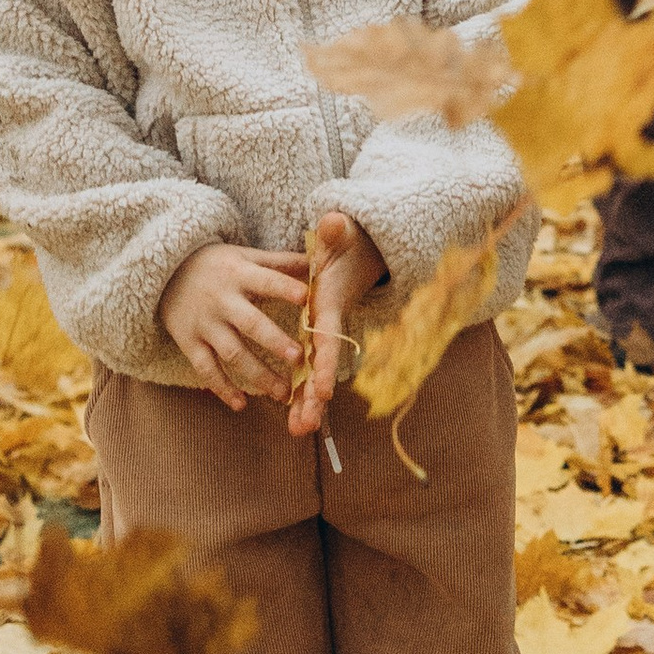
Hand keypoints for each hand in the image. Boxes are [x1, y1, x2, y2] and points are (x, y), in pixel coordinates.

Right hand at [160, 239, 309, 408]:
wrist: (164, 271)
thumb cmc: (216, 264)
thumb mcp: (245, 255)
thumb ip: (279, 262)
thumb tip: (317, 260)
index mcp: (239, 274)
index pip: (266, 281)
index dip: (284, 288)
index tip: (306, 297)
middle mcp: (222, 300)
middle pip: (250, 324)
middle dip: (275, 342)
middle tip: (299, 359)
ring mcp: (204, 323)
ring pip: (232, 353)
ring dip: (258, 374)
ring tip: (283, 394)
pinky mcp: (188, 342)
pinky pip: (206, 369)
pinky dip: (222, 388)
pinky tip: (241, 405)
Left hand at [290, 209, 386, 437]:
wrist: (361, 251)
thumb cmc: (347, 244)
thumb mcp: (341, 235)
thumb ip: (336, 232)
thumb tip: (332, 222)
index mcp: (329, 305)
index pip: (328, 338)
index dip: (325, 365)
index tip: (324, 391)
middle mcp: (327, 326)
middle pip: (321, 367)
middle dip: (314, 398)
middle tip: (305, 427)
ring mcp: (320, 335)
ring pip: (313, 375)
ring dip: (307, 403)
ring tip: (298, 432)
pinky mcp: (313, 338)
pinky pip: (306, 370)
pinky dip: (301, 394)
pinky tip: (293, 418)